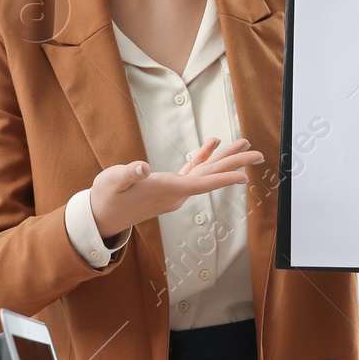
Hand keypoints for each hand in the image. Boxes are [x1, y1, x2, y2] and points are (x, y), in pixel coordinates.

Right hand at [90, 138, 262, 238]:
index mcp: (167, 190)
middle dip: (235, 163)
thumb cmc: (106, 198)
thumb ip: (128, 174)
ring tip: (243, 143)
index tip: (244, 175)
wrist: (100, 215)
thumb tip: (141, 169)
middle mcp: (177, 193)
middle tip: (258, 154)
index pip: (201, 184)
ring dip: (224, 158)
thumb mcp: (113, 181)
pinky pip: (193, 171)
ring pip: (206, 172)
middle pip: (211, 176)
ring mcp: (175, 191)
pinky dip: (204, 157)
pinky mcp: (169, 186)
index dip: (223, 178)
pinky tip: (212, 145)